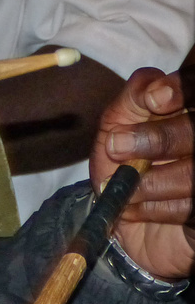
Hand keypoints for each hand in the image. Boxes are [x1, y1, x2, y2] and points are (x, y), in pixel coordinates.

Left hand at [94, 67, 192, 280]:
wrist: (125, 219)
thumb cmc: (123, 165)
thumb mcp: (116, 127)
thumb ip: (132, 100)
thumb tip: (154, 84)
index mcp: (186, 111)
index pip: (193, 87)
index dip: (180, 89)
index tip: (154, 100)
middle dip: (158, 138)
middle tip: (116, 147)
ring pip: (194, 173)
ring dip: (152, 181)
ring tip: (125, 188)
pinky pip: (192, 206)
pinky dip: (160, 208)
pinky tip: (137, 208)